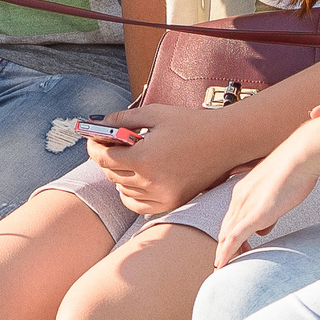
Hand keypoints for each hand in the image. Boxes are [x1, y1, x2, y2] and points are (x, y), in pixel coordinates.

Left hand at [88, 103, 244, 215]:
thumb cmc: (192, 124)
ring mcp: (161, 195)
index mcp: (144, 158)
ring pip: (122, 190)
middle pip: (111, 174)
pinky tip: (135, 179)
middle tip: (109, 145)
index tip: (92, 139)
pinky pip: (138, 205)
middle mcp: (150, 181)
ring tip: (127, 159)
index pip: (103, 158)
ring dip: (119, 175)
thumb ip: (123, 118)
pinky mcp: (172, 203)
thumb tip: (100, 123)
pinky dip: (130, 194)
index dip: (93, 146)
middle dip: (105, 158)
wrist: (227, 140)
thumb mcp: (154, 114)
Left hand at [214, 133, 319, 265]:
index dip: (229, 235)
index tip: (231, 248)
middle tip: (222, 264)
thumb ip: (270, 213)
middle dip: (222, 247)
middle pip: (224, 228)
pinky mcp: (253, 214)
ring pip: (226, 235)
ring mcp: (244, 206)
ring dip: (222, 253)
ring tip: (220, 269)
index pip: (231, 219)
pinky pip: (234, 238)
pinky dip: (226, 253)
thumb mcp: (280, 195)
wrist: (300, 156)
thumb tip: (263, 230)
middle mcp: (238, 199)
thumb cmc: (296, 170)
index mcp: (243, 191)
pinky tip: (221, 265)